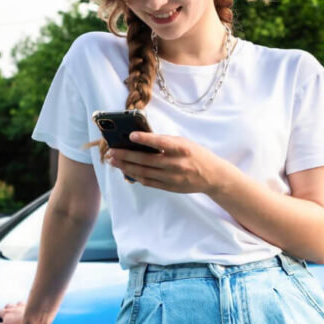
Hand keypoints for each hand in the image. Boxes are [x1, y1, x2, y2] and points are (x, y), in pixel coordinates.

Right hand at [0, 301, 48, 323]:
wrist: (35, 319)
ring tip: (17, 310)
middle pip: (7, 306)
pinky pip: (28, 303)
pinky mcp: (32, 306)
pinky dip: (26, 305)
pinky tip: (29, 308)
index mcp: (5, 313)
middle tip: (7, 314)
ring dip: (16, 306)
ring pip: (16, 304)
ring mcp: (22, 305)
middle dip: (6, 309)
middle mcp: (13, 307)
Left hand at [104, 132, 230, 194]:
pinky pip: (149, 182)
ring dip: (126, 167)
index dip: (146, 139)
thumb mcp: (185, 143)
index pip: (161, 143)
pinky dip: (136, 176)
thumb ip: (166, 142)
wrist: (213, 176)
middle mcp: (176, 164)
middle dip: (126, 156)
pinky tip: (126, 171)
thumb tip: (141, 140)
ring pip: (144, 172)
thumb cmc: (196, 155)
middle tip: (111, 152)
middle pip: (147, 160)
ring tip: (113, 161)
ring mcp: (172, 178)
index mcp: (182, 149)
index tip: (131, 136)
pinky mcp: (170, 187)